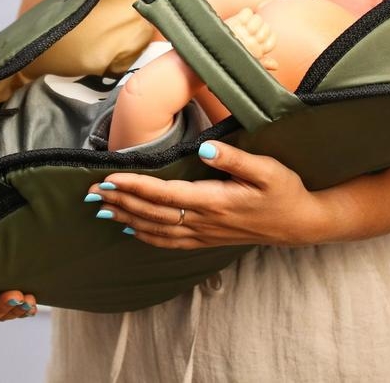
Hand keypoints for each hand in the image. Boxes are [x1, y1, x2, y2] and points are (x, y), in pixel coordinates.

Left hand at [84, 141, 331, 248]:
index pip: (165, 194)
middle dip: (120, 202)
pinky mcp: (207, 240)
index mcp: (215, 201)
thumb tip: (204, 149)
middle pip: (153, 213)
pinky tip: (131, 229)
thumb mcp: (266, 169)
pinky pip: (169, 241)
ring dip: (127, 218)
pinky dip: (146, 236)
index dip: (135, 187)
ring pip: (157, 230)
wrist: (299, 223)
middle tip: (90, 192)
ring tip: (101, 210)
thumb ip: (234, 159)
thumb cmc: (283, 191)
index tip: (109, 178)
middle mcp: (204, 221)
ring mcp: (204, 234)